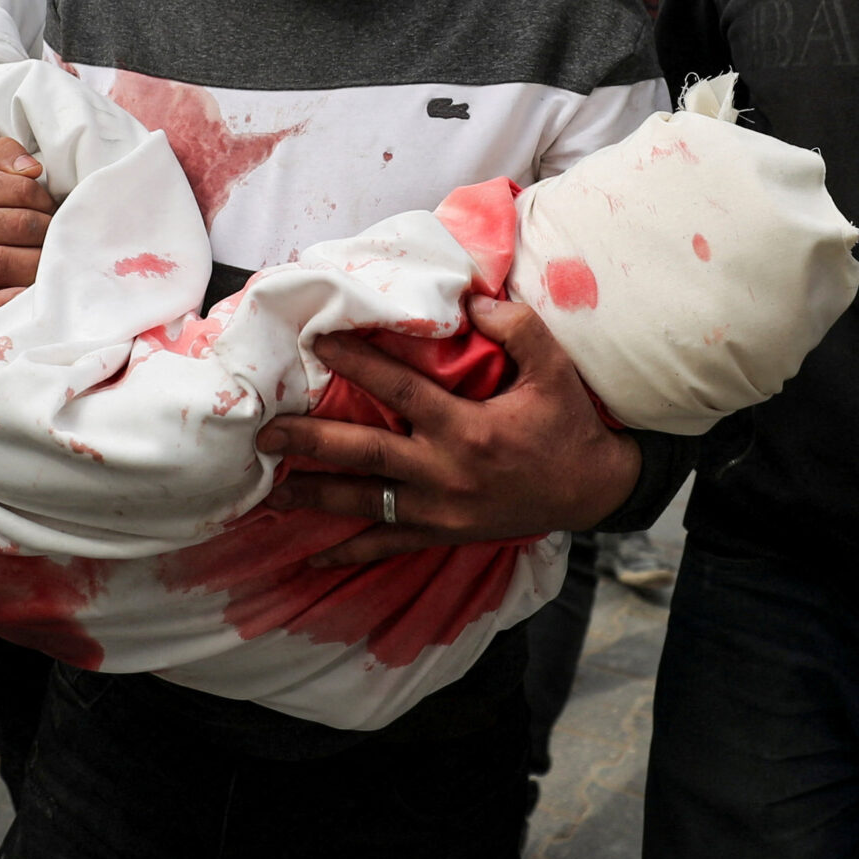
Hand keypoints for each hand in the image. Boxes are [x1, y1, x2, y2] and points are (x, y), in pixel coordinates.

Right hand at [0, 136, 54, 325]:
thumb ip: (4, 155)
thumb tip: (31, 169)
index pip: (22, 190)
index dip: (48, 203)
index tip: (54, 215)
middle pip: (17, 226)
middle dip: (48, 235)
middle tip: (61, 244)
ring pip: (1, 262)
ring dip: (36, 267)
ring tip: (51, 268)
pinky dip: (3, 302)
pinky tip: (24, 298)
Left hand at [253, 295, 641, 566]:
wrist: (594, 490)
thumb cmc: (569, 426)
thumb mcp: (554, 369)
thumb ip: (516, 328)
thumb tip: (471, 300)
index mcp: (468, 428)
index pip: (399, 389)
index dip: (357, 362)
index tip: (317, 341)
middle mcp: (446, 472)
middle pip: (365, 454)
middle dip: (311, 442)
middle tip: (265, 431)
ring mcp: (441, 510)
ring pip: (367, 502)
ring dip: (317, 496)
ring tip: (271, 487)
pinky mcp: (444, 532)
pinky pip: (391, 545)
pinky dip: (352, 552)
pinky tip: (314, 558)